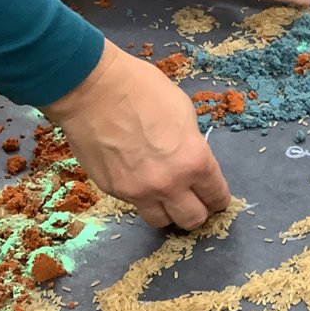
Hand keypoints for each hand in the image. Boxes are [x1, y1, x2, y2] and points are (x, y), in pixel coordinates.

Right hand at [42, 41, 229, 229]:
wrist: (91, 89)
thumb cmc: (142, 89)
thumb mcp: (183, 112)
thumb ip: (191, 145)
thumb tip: (190, 159)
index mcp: (194, 161)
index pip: (215, 196)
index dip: (218, 198)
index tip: (216, 198)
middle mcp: (169, 184)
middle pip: (192, 220)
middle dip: (198, 212)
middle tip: (193, 201)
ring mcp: (138, 192)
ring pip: (161, 221)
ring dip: (168, 211)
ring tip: (165, 197)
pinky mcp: (112, 191)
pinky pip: (133, 204)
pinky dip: (141, 197)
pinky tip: (138, 178)